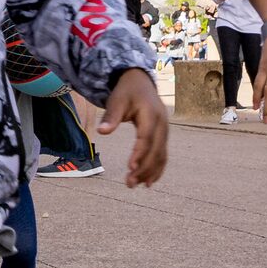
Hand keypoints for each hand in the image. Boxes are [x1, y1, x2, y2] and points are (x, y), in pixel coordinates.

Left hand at [95, 69, 169, 186]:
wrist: (140, 82)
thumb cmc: (126, 92)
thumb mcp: (116, 100)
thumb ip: (110, 116)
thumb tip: (102, 132)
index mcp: (151, 114)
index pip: (146, 138)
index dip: (140, 153)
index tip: (131, 167)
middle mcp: (162, 124)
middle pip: (156, 150)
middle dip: (144, 168)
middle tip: (129, 184)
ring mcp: (164, 131)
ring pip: (161, 155)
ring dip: (150, 172)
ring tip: (136, 185)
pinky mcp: (163, 136)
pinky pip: (163, 154)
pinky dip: (157, 168)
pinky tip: (149, 181)